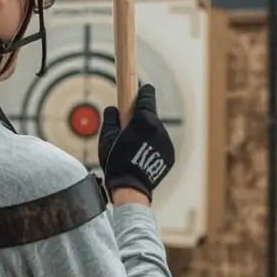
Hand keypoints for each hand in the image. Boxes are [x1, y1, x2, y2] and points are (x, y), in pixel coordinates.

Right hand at [97, 83, 175, 199]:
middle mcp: (159, 128)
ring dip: (146, 134)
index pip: (147, 97)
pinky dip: (152, 147)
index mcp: (144, 120)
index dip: (143, 92)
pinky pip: (160, 144)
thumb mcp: (106, 137)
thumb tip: (113, 109)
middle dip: (140, 119)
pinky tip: (141, 157)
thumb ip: (110, 119)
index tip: (143, 88)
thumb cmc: (117, 162)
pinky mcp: (170, 155)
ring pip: (155, 131)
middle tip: (128, 130)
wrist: (132, 188)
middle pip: (150, 116)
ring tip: (133, 149)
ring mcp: (166, 142)